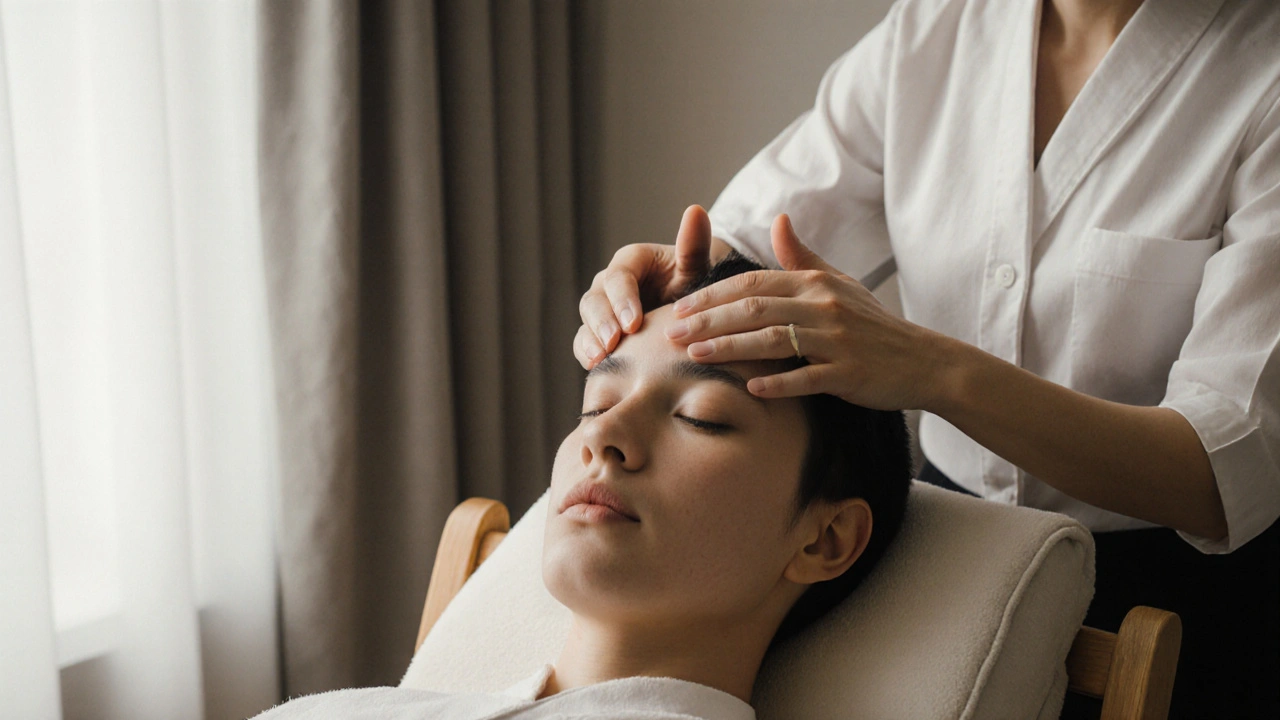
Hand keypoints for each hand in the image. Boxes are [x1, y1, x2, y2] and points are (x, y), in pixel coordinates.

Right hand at [575, 205, 716, 368]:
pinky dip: (587, 354)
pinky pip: (585, 342)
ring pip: (587, 321)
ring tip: (601, 358)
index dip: (622, 299)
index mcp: (631, 263)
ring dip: (591, 339)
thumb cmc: (696, 284)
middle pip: (594, 299)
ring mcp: (603, 310)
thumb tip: (695, 210)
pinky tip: (597, 368)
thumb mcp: (697, 267)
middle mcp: (611, 284)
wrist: (692, 310)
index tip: (633, 322)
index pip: (619, 277)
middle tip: (614, 342)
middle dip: (602, 321)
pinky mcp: (601, 333)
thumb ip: (693, 244)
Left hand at [667, 214, 951, 410]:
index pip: (754, 283)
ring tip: (696, 355)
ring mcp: (837, 340)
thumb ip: (802, 257)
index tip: (680, 307)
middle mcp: (824, 306)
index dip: (714, 295)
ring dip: (732, 347)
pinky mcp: (849, 373)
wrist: (922, 361)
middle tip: (672, 332)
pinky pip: (808, 377)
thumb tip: (778, 220)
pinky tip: (750, 387)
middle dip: (710, 320)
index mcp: (815, 284)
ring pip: (775, 340)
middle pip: (756, 309)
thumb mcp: (840, 283)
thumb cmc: (873, 324)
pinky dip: (779, 382)